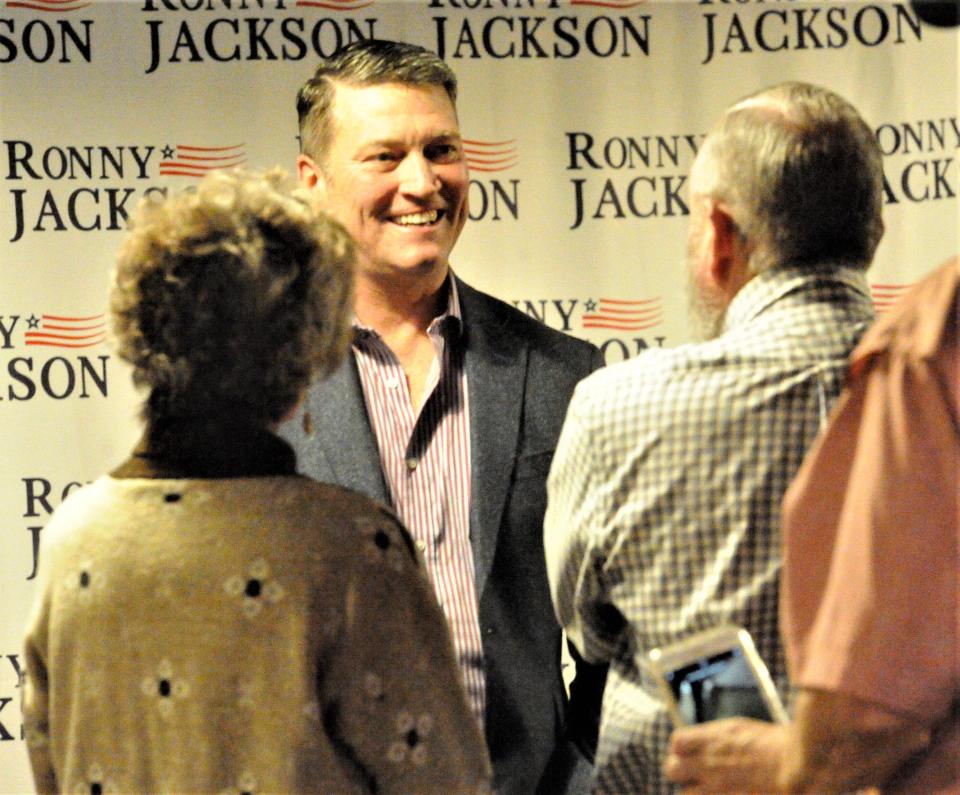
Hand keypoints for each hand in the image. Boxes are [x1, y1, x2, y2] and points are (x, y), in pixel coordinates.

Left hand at [663, 717, 787, 792]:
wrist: (799, 769)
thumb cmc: (778, 745)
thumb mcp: (742, 730)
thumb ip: (717, 738)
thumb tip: (707, 744)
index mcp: (711, 740)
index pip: (677, 742)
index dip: (682, 748)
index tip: (691, 752)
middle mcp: (707, 764)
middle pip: (672, 770)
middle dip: (681, 772)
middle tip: (695, 775)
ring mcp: (715, 789)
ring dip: (695, 792)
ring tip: (710, 789)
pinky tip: (730, 794)